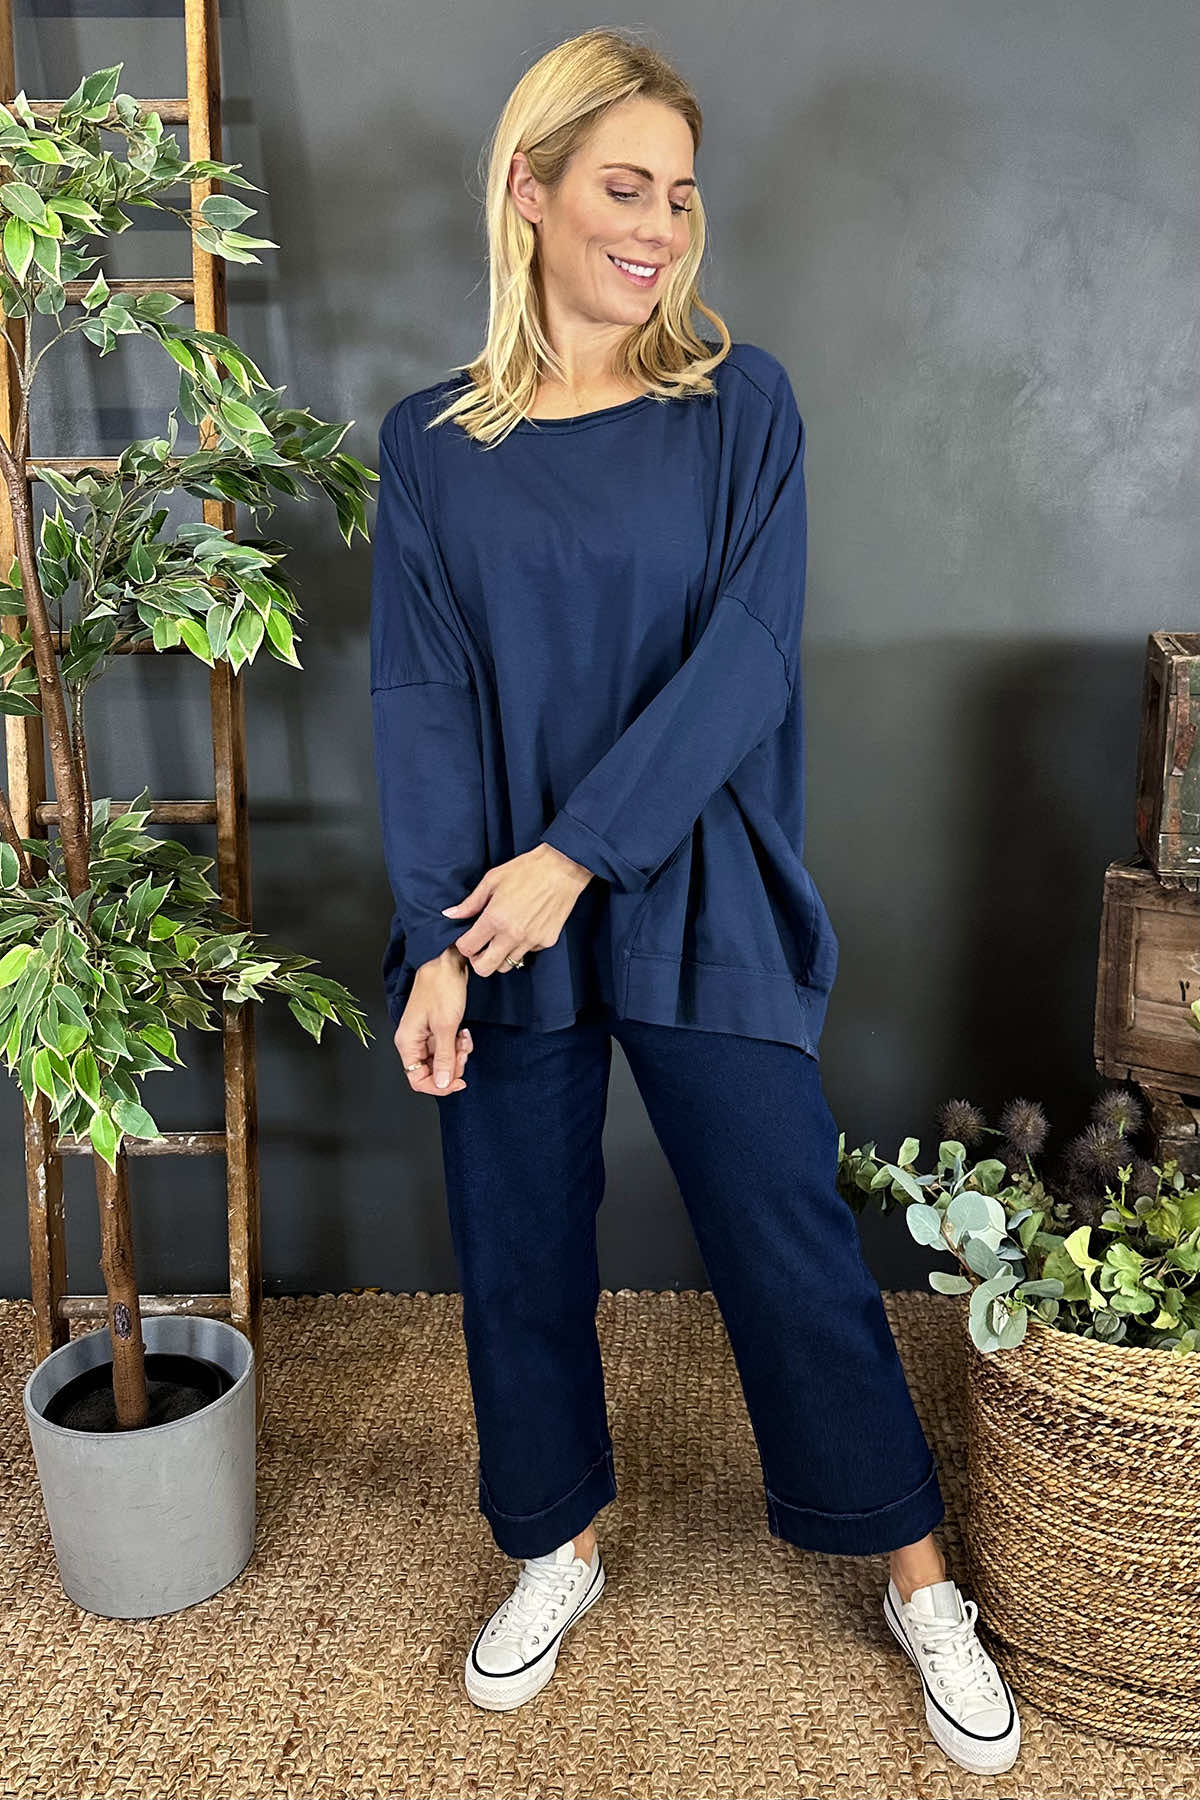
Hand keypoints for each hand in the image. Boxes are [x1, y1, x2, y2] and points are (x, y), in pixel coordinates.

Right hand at [395, 947, 472, 1094]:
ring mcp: (424, 1035)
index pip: (417, 1080)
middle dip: (451, 1066)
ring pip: (441, 1060)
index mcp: (408, 1043)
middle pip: (431, 1072)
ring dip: (457, 1054)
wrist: (445, 962)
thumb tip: (441, 1083)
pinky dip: (458, 1044)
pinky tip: (464, 1032)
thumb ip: (444, 1058)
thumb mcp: (446, 1026)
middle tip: (463, 1051)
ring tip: (464, 1038)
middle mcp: (413, 1041)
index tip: (459, 1082)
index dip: (438, 1086)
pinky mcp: (435, 1029)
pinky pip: (446, 1047)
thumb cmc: (441, 987)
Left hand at [440, 843, 593, 976]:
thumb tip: (450, 915)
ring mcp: (531, 941)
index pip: (467, 949)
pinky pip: (527, 953)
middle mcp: (512, 935)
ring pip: (507, 965)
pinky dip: (521, 947)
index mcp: (495, 919)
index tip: (467, 937)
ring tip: (502, 937)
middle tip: (480, 947)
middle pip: (485, 969)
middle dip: (478, 961)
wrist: (562, 869)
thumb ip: (470, 903)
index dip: (463, 945)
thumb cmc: (526, 870)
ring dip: (500, 955)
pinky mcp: (546, 941)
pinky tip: (523, 928)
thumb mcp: (492, 880)